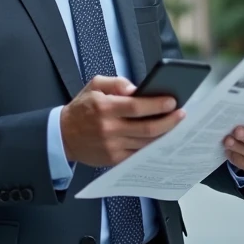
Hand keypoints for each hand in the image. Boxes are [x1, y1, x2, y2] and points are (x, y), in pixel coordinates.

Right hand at [60, 76, 184, 166]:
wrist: (62, 136)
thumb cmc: (82, 108)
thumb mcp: (95, 85)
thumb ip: (117, 83)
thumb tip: (137, 89)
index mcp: (104, 107)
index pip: (137, 106)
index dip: (157, 104)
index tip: (173, 102)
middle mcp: (109, 129)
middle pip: (147, 128)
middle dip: (169, 122)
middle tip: (181, 115)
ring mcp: (112, 146)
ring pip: (146, 143)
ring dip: (164, 135)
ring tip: (176, 126)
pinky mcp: (113, 159)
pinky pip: (139, 154)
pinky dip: (152, 147)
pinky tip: (161, 139)